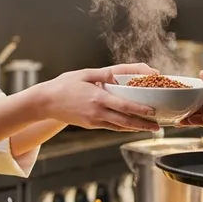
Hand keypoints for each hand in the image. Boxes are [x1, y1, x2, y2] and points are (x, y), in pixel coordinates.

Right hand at [35, 64, 159, 132]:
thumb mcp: (86, 74)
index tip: (153, 112)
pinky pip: (110, 127)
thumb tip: (124, 73)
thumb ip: (106, 73)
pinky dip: (122, 127)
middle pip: (125, 121)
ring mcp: (93, 121)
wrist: (45, 102)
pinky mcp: (90, 125)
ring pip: (119, 126)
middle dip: (143, 124)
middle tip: (157, 126)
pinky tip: (131, 126)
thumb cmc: (65, 84)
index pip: (124, 106)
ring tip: (149, 127)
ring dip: (135, 128)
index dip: (140, 111)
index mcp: (98, 98)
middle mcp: (97, 112)